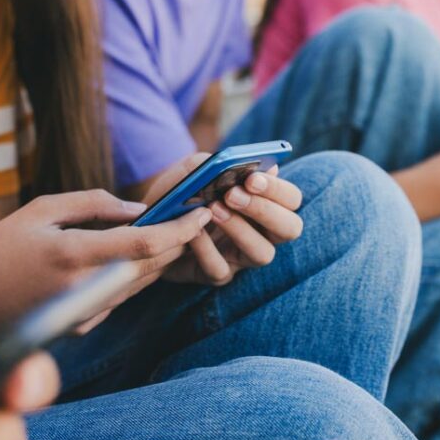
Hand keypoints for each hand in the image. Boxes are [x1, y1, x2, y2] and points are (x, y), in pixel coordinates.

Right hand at [0, 189, 210, 340]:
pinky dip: (139, 274)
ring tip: (182, 229)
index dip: (180, 228)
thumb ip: (93, 204)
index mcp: (74, 254)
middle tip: (200, 214)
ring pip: (141, 283)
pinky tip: (148, 254)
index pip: (145, 245)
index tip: (202, 211)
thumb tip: (140, 209)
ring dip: (166, 258)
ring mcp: (85, 313)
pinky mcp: (82, 325)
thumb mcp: (41, 210)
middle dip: (181, 240)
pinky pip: (122, 296)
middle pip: (152, 266)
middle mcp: (85, 289)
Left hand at [150, 154, 302, 286]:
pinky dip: (206, 249)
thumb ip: (220, 165)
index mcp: (264, 203)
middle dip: (265, 210)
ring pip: (263, 253)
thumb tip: (248, 165)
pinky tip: (192, 233)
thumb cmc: (179, 192)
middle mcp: (262, 232)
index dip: (277, 189)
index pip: (291, 199)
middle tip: (233, 195)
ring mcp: (242, 256)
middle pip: (290, 228)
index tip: (251, 179)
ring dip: (240, 229)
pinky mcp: (218, 274)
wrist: (148, 220)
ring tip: (213, 210)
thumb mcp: (194, 171)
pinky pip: (221, 269)